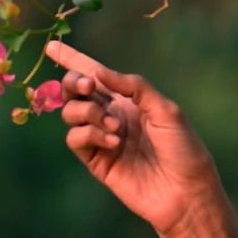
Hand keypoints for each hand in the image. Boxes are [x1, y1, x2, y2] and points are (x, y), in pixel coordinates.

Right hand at [44, 38, 224, 237]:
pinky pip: (76, 138)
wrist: (186, 191)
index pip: (95, 75)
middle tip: (88, 88)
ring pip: (71, 113)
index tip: (51, 46)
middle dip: (74, 82)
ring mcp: (102, 139)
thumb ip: (134, 87)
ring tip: (115, 126)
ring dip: (87, 112)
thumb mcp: (166, 110)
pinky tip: (114, 142)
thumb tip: (97, 73)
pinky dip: (90, 134)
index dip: (72, 60)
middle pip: (75, 91)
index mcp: (129, 100)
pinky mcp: (96, 162)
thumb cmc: (184, 149)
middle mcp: (112, 116)